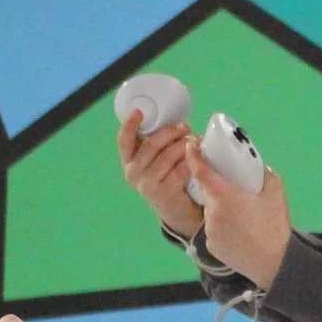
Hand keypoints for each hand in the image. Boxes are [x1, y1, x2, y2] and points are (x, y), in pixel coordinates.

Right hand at [119, 115, 204, 236]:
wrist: (175, 209)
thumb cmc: (167, 175)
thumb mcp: (155, 159)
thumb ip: (156, 142)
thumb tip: (173, 119)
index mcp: (128, 160)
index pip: (123, 141)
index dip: (129, 125)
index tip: (139, 112)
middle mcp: (132, 173)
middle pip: (151, 144)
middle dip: (170, 132)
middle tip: (185, 127)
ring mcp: (146, 184)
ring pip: (168, 156)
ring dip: (184, 145)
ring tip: (195, 140)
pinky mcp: (163, 193)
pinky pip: (180, 170)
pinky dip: (191, 161)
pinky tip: (198, 157)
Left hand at [187, 139, 292, 289]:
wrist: (274, 263)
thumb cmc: (274, 226)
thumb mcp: (276, 192)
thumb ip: (264, 174)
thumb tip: (257, 167)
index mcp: (225, 195)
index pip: (201, 170)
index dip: (193, 155)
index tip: (191, 145)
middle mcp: (211, 211)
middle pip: (210, 192)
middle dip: (219, 188)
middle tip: (238, 192)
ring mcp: (209, 230)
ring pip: (212, 211)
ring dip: (222, 208)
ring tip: (243, 217)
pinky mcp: (211, 245)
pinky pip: (215, 228)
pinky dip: (223, 226)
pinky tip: (239, 232)